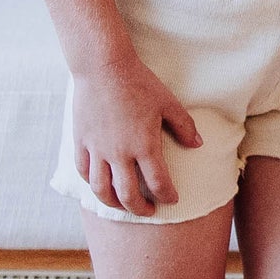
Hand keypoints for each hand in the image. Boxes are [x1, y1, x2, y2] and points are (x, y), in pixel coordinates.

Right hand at [72, 59, 201, 215]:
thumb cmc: (139, 83)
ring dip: (113, 203)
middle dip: (140, 209)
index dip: (168, 196)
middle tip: (148, 211)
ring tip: (123, 204)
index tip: (172, 199)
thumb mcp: (169, 103)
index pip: (159, 183)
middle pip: (128, 195)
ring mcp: (98, 149)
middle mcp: (119, 153)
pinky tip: (100, 184)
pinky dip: (91, 183)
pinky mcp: (81, 142)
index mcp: (144, 146)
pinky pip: (84, 171)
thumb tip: (198, 145)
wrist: (102, 67)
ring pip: (101, 189)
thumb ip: (184, 126)